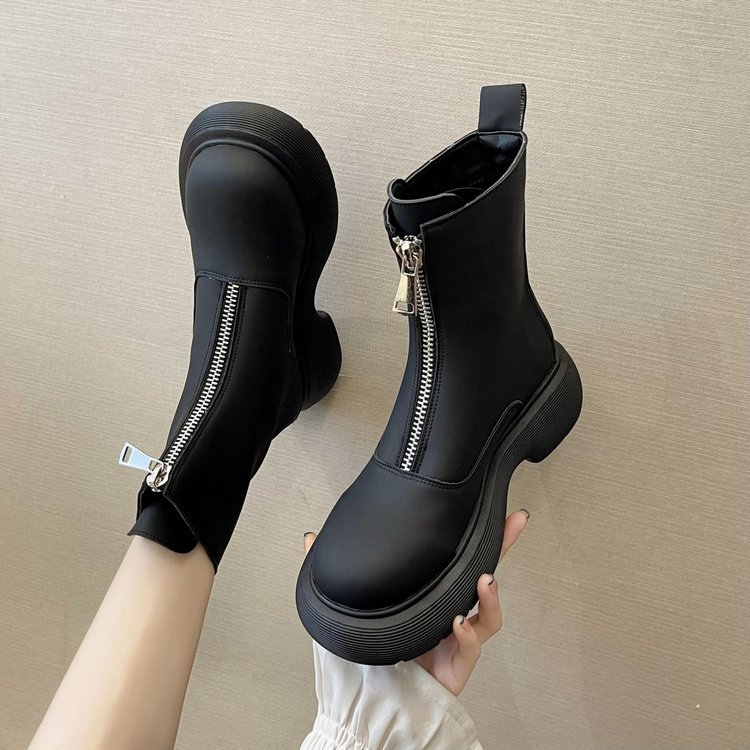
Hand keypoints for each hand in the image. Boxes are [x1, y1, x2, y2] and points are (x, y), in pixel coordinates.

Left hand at [302, 508, 528, 696]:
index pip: (452, 562)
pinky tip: (458, 622)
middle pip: (481, 578)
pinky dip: (468, 633)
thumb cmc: (355, 664)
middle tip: (512, 523)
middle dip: (501, 549)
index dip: (469, 536)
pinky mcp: (456, 669)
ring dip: (491, 595)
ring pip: (488, 615)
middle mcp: (444, 617)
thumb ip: (329, 576)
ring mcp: (453, 643)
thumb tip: (310, 539)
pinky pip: (471, 648)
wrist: (359, 712)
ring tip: (485, 579)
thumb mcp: (341, 611)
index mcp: (424, 599)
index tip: (479, 507)